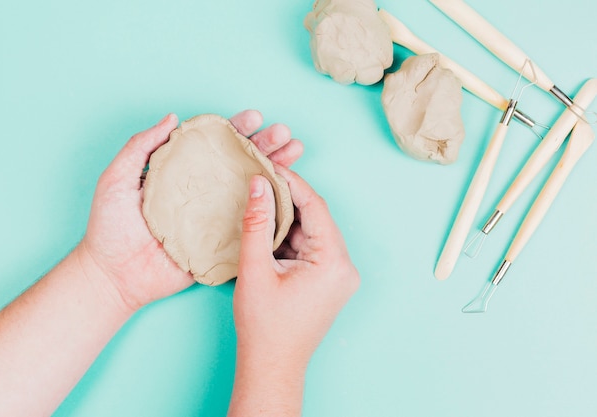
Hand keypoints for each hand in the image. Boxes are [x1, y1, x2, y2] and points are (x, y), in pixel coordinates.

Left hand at [77, 110, 302, 311]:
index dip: (236, 129)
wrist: (114, 275)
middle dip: (265, 146)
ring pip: (252, 189)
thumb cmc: (110, 227)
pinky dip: (271, 209)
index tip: (255, 118)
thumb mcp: (117, 178)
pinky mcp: (221, 243)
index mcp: (181, 172)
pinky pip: (251, 224)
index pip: (214, 144)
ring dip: (276, 170)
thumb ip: (141, 146)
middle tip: (284, 134)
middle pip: (240, 162)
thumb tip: (172, 118)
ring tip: (295, 153)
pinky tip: (288, 193)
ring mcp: (215, 217)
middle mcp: (203, 191)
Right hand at [234, 167, 359, 367]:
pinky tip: (268, 230)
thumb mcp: (255, 269)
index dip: (291, 182)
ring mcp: (339, 275)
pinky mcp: (329, 281)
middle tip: (260, 181)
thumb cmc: (264, 326)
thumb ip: (257, 222)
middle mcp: (344, 267)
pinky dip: (290, 237)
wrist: (271, 365)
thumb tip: (258, 184)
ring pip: (313, 231)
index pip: (316, 207)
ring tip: (259, 204)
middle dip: (287, 200)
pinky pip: (311, 247)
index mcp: (334, 263)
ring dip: (287, 219)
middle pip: (316, 218)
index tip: (269, 166)